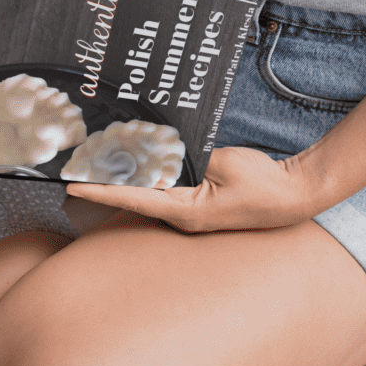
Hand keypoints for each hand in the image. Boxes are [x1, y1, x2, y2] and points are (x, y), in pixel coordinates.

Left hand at [66, 146, 317, 233]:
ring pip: (147, 194)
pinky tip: (136, 164)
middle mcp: (183, 217)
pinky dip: (146, 178)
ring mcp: (190, 214)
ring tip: (95, 161)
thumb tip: (161, 148)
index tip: (72, 183)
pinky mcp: (197, 206)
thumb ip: (191, 156)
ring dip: (124, 179)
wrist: (294, 195)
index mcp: (187, 211)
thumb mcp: (225, 162)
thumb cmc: (263, 183)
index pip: (134, 197)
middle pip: (134, 198)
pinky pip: (164, 192)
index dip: (101, 189)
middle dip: (104, 182)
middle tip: (74, 165)